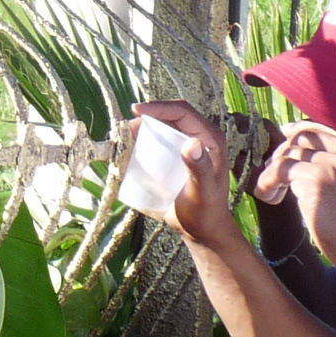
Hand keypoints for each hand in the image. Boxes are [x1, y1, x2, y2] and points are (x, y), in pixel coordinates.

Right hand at [131, 100, 247, 250]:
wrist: (201, 229)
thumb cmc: (205, 213)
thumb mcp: (201, 192)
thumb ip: (200, 169)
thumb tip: (192, 143)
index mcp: (211, 139)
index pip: (182, 112)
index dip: (158, 107)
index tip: (136, 111)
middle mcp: (200, 136)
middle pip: (169, 115)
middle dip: (146, 117)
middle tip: (126, 129)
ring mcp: (188, 144)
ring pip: (161, 126)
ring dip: (142, 128)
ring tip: (124, 139)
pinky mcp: (176, 154)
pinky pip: (157, 139)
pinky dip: (142, 140)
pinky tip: (129, 149)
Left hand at [257, 123, 335, 281]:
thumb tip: (328, 169)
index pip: (330, 127)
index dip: (306, 132)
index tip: (291, 138)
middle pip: (307, 135)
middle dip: (287, 147)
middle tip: (275, 165)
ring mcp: (332, 162)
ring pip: (290, 152)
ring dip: (275, 169)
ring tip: (271, 189)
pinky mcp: (313, 178)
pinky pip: (279, 170)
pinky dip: (267, 181)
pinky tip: (266, 195)